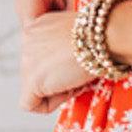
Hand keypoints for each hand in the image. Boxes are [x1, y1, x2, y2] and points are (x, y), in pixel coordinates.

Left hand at [15, 0, 91, 114]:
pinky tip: (68, 90)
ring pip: (33, 89)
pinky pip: (30, 104)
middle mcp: (27, 39)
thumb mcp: (77, 35)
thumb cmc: (101, 36)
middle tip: (79, 74)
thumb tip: (63, 66)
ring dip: (56, 90)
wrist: (104, 36)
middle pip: (34, 73)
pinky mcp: (32, 80)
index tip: (76, 62)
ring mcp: (27, 60)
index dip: (58, 66)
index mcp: (37, 26)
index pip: (38, 57)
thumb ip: (62, 46)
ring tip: (76, 79)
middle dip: (56, 79)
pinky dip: (49, 104)